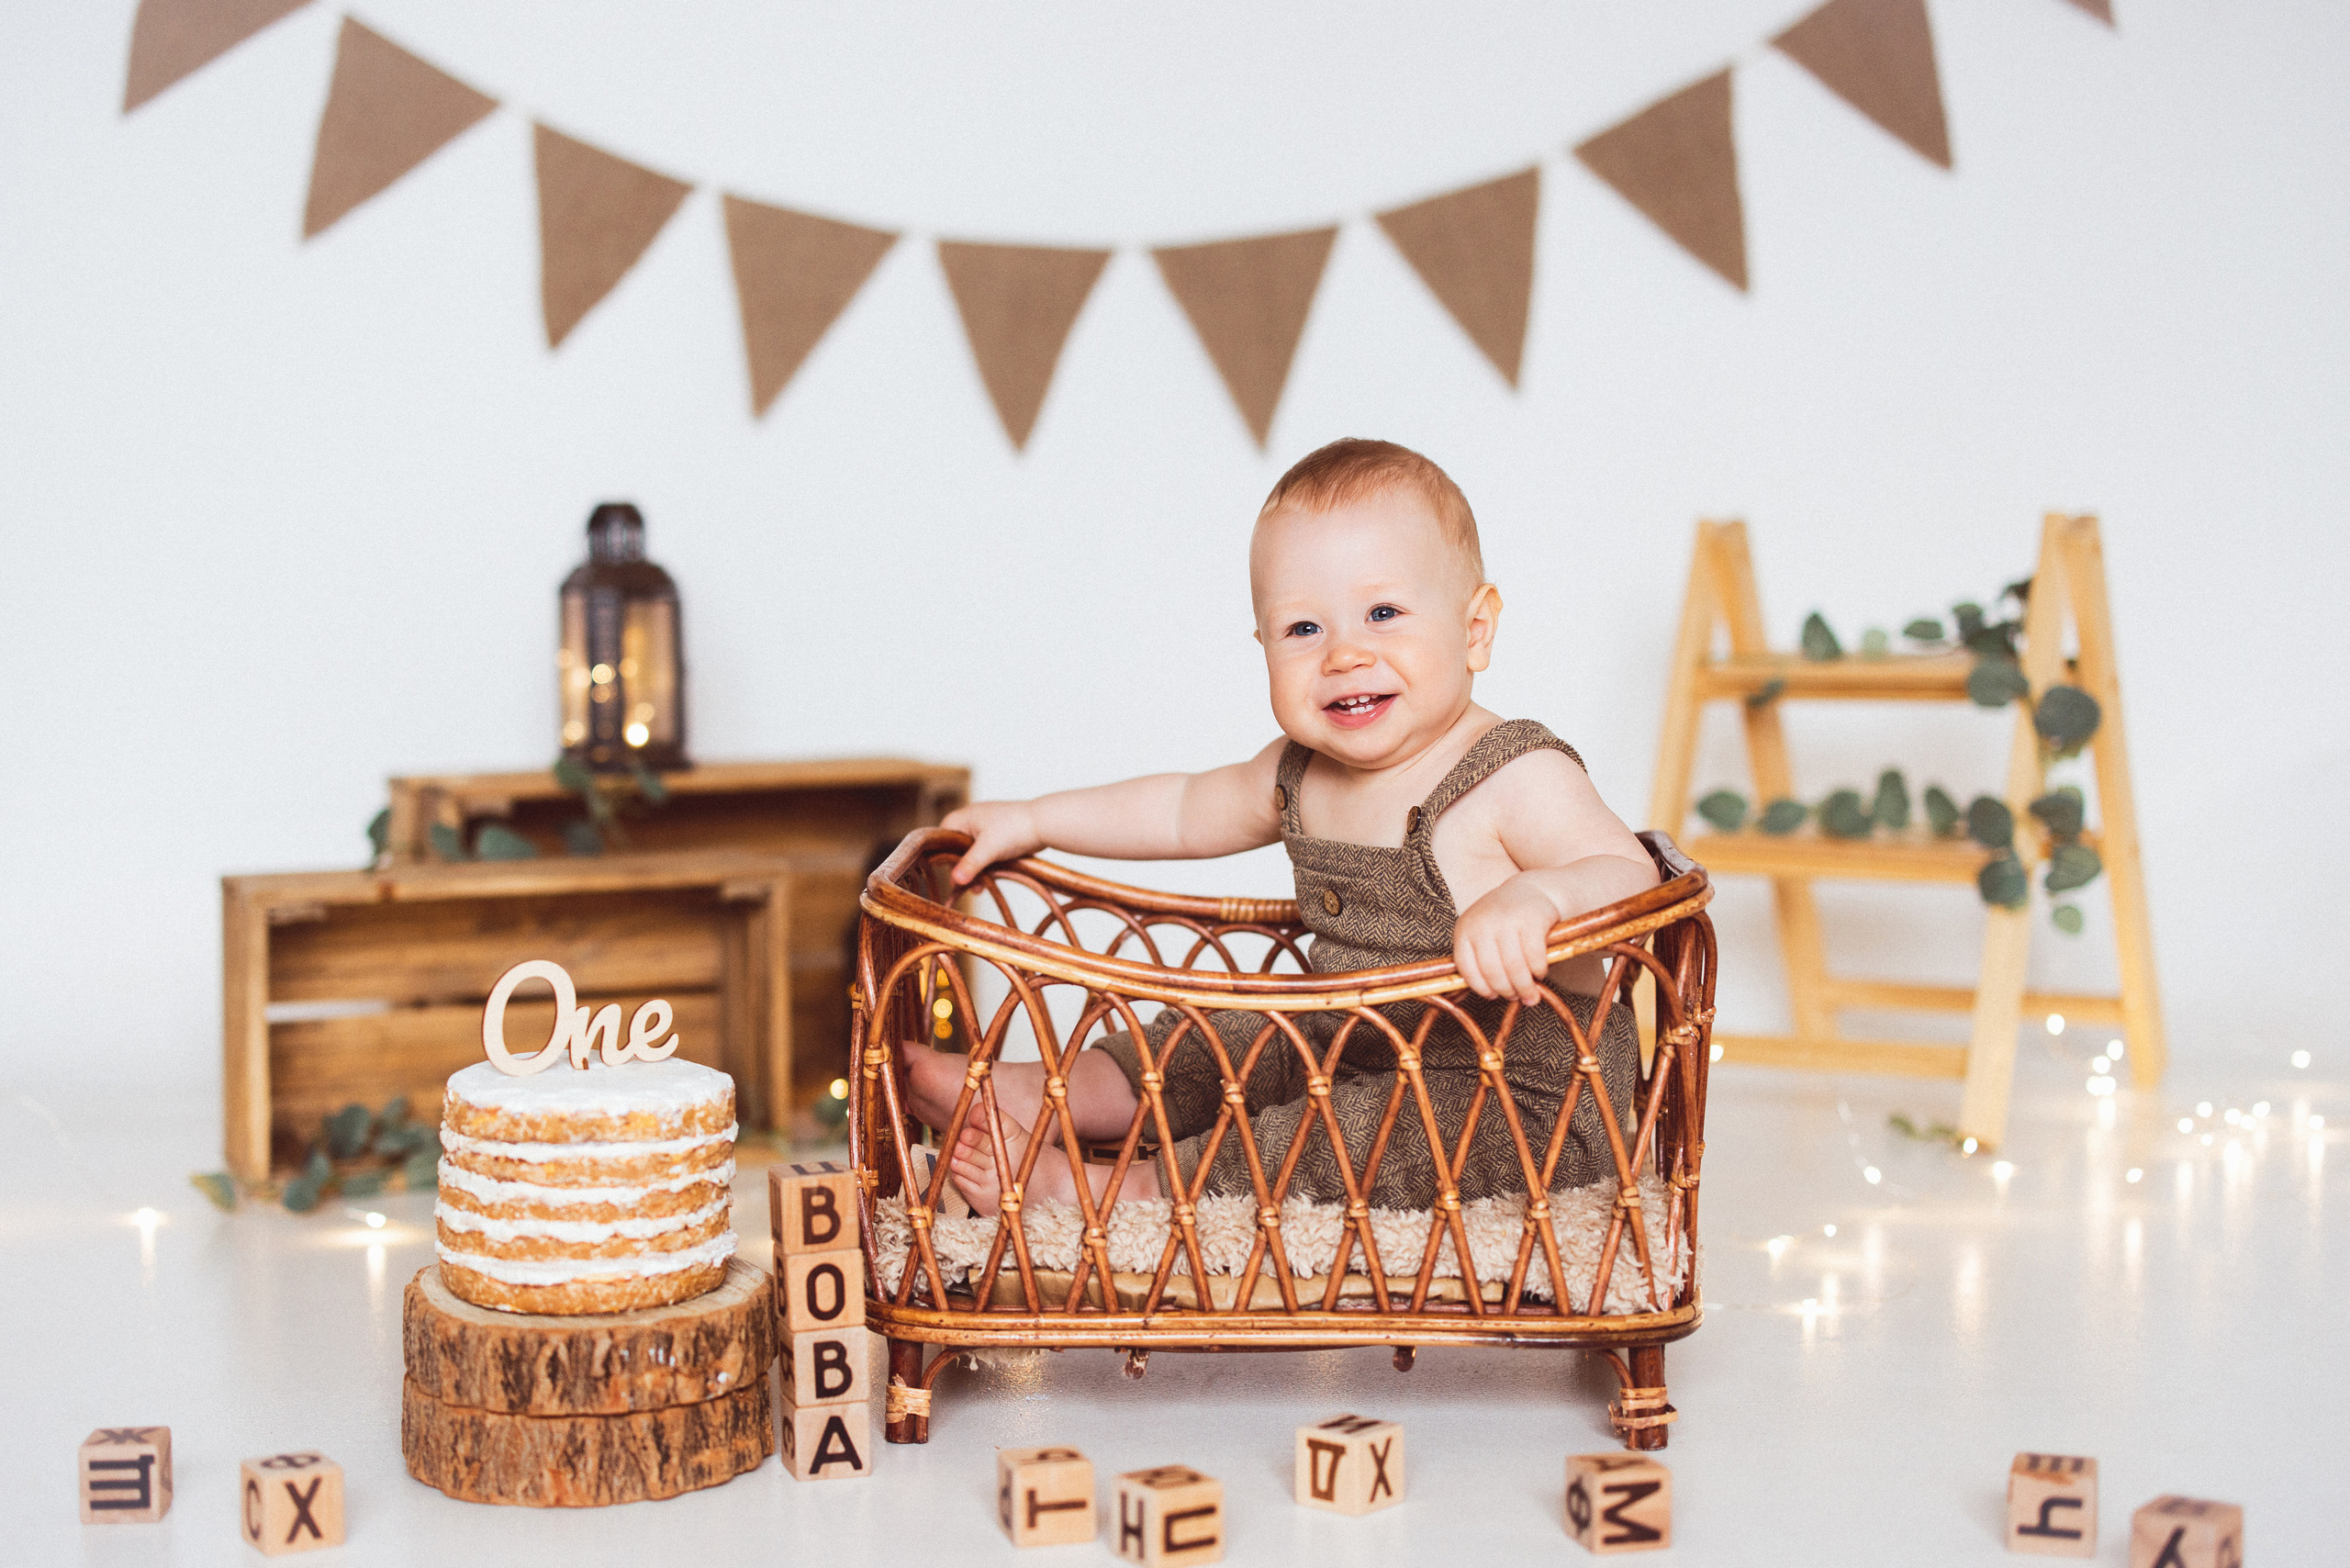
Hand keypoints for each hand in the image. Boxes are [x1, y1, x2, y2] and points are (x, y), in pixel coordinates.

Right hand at [941, 800, 1044, 884]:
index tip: (951, 876)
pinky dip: (986, 867)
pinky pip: (985, 855)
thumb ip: (970, 864)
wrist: (1045, 823)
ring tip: (979, 889)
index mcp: (963, 818)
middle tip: (968, 887)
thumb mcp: (988, 849)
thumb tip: (954, 881)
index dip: (943, 857)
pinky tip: (988, 881)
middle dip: (962, 869)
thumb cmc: (1014, 829)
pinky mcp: (998, 838)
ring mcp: (985, 829)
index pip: (941, 838)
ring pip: (972, 854)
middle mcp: (971, 821)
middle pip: (956, 849)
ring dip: (974, 872)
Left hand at [1452, 876, 1562, 1003]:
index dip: (1480, 987)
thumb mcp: (1481, 932)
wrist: (1530, 891)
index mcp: (1465, 928)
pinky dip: (1538, 971)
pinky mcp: (1532, 920)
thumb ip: (1477, 958)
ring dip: (1524, 986)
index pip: (1466, 967)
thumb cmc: (1503, 922)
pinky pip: (1535, 956)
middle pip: (1491, 970)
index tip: (1492, 996)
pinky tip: (1540, 973)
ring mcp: (1507, 920)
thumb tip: (1468, 998)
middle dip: (1506, 990)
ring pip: (1514, 966)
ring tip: (1530, 995)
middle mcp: (1483, 922)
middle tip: (1517, 998)